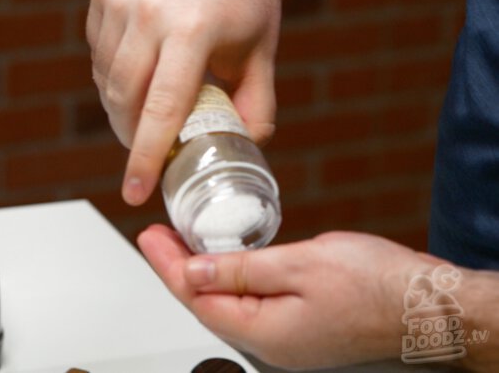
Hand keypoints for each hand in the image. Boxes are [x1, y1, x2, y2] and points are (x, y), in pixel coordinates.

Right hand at [87, 0, 280, 205]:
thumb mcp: (262, 49)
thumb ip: (257, 104)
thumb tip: (248, 147)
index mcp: (192, 29)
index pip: (161, 109)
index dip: (146, 157)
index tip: (134, 190)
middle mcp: (149, 11)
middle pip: (123, 98)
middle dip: (131, 135)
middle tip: (145, 151)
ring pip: (105, 77)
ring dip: (121, 104)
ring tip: (145, 107)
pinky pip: (97, 50)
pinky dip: (112, 70)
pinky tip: (136, 68)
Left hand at [137, 225, 443, 369]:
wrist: (428, 306)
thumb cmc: (376, 285)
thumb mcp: (299, 265)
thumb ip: (240, 270)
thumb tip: (192, 271)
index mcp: (262, 331)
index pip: (195, 297)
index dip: (166, 264)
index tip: (148, 235)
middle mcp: (269, 341)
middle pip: (206, 302)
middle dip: (177, 266)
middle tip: (157, 234)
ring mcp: (286, 337)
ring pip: (227, 302)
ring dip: (202, 270)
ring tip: (181, 241)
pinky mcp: (300, 326)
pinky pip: (251, 301)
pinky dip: (230, 276)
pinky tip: (226, 258)